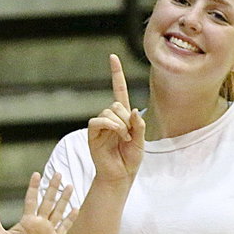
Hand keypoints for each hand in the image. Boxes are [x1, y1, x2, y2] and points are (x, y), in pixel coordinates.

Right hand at [88, 54, 144, 184]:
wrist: (120, 176)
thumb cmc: (130, 160)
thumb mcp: (141, 141)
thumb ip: (138, 125)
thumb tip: (131, 109)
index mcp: (122, 117)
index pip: (118, 90)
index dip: (116, 74)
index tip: (112, 57)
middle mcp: (110, 119)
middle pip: (116, 104)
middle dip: (126, 118)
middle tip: (129, 135)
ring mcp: (100, 126)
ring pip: (109, 112)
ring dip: (120, 124)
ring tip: (124, 138)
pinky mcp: (92, 134)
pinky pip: (98, 121)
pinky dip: (110, 126)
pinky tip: (117, 135)